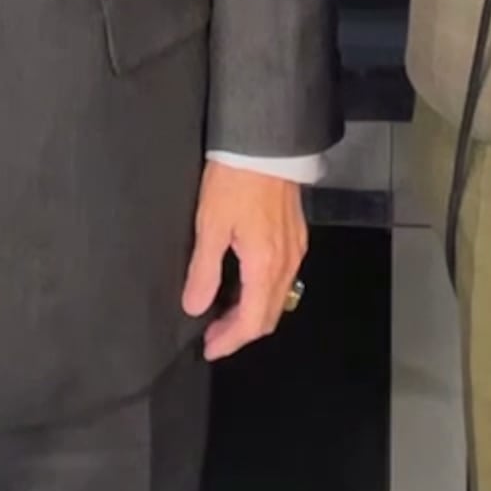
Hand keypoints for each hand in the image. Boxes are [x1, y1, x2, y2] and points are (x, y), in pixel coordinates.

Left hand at [184, 165, 309, 360]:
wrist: (265, 142)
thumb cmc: (234, 180)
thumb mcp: (210, 225)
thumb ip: (204, 271)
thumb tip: (195, 306)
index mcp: (266, 266)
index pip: (252, 322)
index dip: (231, 341)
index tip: (210, 349)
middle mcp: (287, 263)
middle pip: (269, 315)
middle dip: (241, 331)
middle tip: (213, 336)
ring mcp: (296, 249)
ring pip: (279, 298)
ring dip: (252, 313)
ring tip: (223, 314)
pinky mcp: (296, 236)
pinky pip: (283, 279)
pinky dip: (262, 293)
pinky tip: (242, 285)